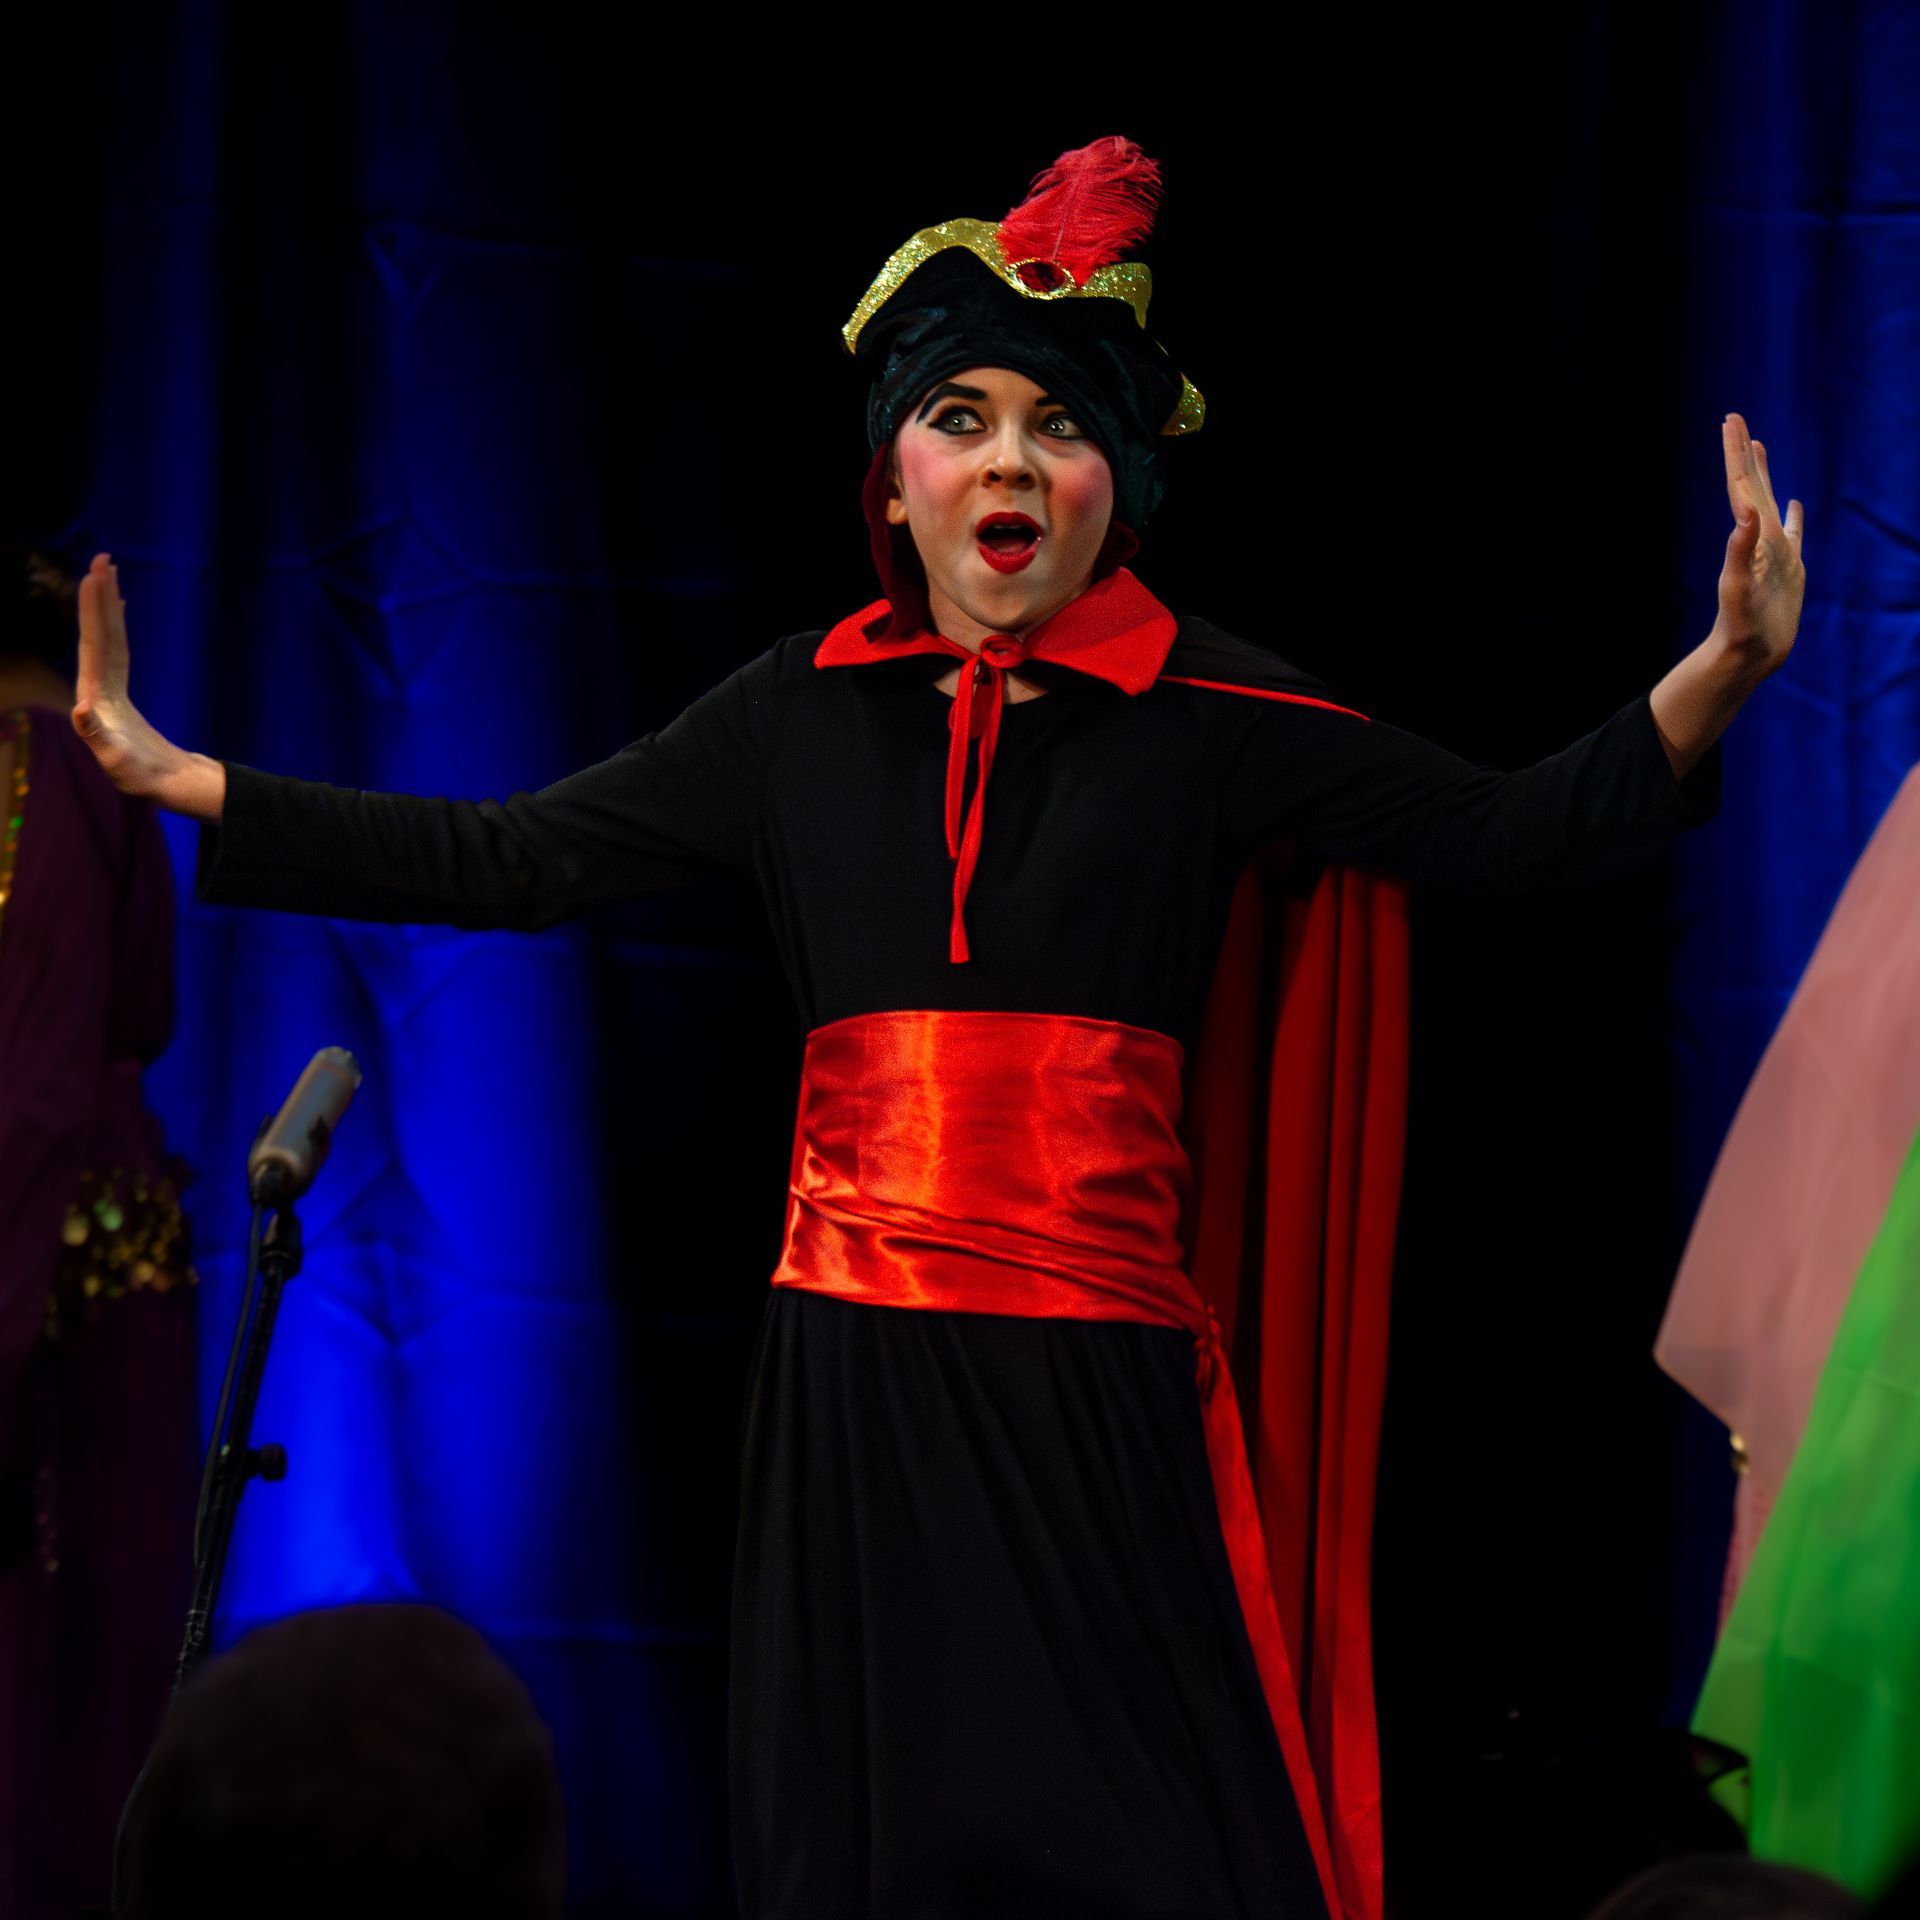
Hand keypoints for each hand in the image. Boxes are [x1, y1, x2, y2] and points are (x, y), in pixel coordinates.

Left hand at [72, 554, 224, 818]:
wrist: (162, 788)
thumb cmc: (142, 778)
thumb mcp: (117, 760)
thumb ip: (97, 735)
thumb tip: (81, 708)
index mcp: (97, 697)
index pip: (95, 645)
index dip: (94, 611)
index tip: (94, 578)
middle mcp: (98, 688)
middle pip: (98, 634)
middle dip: (98, 597)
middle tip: (102, 559)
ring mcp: (110, 690)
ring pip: (107, 638)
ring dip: (106, 607)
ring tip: (108, 573)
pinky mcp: (122, 695)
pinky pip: (118, 650)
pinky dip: (116, 627)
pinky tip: (119, 614)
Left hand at [1713, 413, 1805, 680]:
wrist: (1748, 655)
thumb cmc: (1740, 626)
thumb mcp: (1738, 586)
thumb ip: (1739, 549)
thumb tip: (1744, 512)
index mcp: (1749, 537)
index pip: (1740, 486)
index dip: (1736, 455)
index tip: (1729, 421)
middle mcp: (1759, 539)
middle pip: (1751, 486)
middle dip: (1744, 454)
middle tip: (1736, 421)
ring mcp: (1774, 552)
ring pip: (1770, 502)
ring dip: (1764, 475)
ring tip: (1759, 447)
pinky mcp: (1789, 569)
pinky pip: (1793, 534)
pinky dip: (1794, 517)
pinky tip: (1794, 505)